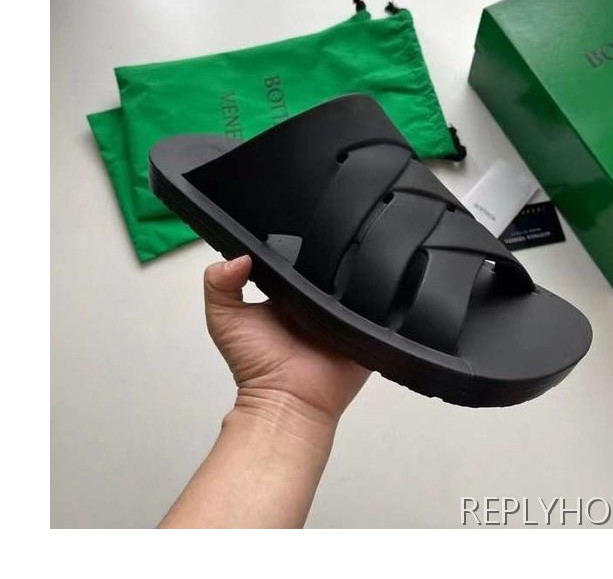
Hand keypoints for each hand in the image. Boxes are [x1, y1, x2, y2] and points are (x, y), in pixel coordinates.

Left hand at [203, 255, 368, 432]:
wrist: (289, 402)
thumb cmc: (256, 365)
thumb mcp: (224, 320)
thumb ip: (219, 283)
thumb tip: (240, 256)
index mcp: (289, 292)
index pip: (298, 257)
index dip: (299, 241)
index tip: (298, 226)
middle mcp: (317, 300)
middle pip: (329, 266)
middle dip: (330, 252)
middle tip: (330, 239)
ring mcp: (343, 313)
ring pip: (355, 281)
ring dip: (354, 272)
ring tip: (353, 257)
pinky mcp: (366, 326)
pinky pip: (378, 305)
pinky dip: (377, 295)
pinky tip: (373, 283)